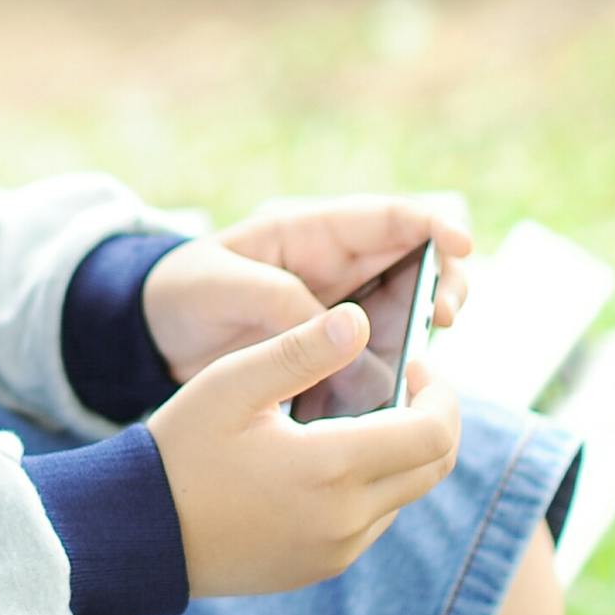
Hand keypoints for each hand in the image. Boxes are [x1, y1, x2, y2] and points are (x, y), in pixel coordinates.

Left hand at [144, 198, 472, 409]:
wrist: (153, 338)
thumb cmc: (182, 292)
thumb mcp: (219, 285)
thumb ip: (279, 302)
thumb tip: (343, 337)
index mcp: (313, 232)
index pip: (390, 218)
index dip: (434, 225)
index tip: (461, 245)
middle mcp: (342, 269)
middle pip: (419, 267)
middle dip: (444, 284)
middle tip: (442, 315)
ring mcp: (344, 314)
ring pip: (409, 318)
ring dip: (423, 337)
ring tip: (421, 360)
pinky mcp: (337, 357)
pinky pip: (381, 362)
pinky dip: (394, 377)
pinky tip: (392, 396)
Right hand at [146, 303, 464, 597]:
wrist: (139, 533)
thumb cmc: (181, 449)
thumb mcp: (233, 383)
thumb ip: (301, 350)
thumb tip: (361, 318)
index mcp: (331, 467)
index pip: (434, 433)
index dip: (441, 393)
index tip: (415, 362)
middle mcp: (346, 519)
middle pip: (434, 466)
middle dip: (433, 417)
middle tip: (402, 381)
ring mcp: (337, 550)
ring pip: (407, 494)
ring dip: (403, 452)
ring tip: (359, 415)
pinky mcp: (322, 566)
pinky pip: (374, 521)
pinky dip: (374, 485)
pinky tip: (329, 457)